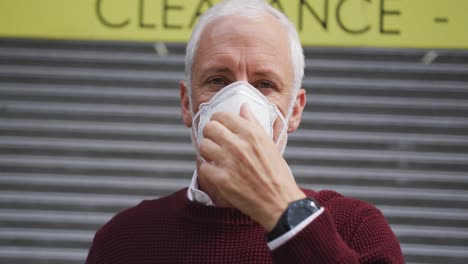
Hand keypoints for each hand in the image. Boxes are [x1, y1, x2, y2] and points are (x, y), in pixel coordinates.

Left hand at [198, 104, 304, 230]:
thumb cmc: (277, 174)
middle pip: (209, 128)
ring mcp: (228, 162)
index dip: (218, 121)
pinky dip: (209, 171)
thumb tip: (243, 107)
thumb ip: (253, 124)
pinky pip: (203, 167)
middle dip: (209, 134)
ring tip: (216, 158)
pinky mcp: (221, 180)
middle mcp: (238, 144)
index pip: (222, 116)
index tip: (219, 127)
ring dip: (208, 152)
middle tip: (215, 142)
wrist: (279, 202)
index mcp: (251, 133)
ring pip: (203, 147)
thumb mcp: (269, 144)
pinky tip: (218, 173)